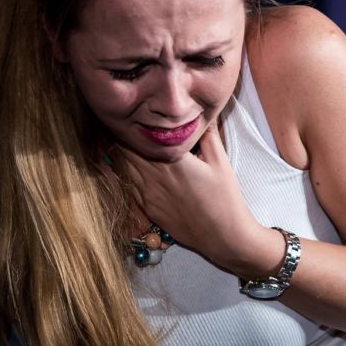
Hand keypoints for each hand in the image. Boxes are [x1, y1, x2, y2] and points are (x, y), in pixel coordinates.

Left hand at [111, 122, 274, 274]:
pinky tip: (127, 164)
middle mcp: (154, 176)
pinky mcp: (147, 208)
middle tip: (124, 119)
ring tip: (121, 138)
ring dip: (121, 152)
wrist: (222, 237)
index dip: (134, 120)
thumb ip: (207, 133)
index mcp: (171, 160)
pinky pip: (128, 184)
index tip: (133, 109)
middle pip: (126, 149)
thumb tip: (201, 111)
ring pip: (123, 166)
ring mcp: (147, 194)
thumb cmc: (225, 197)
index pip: (141, 135)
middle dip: (123, 134)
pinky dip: (125, 172)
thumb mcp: (220, 161)